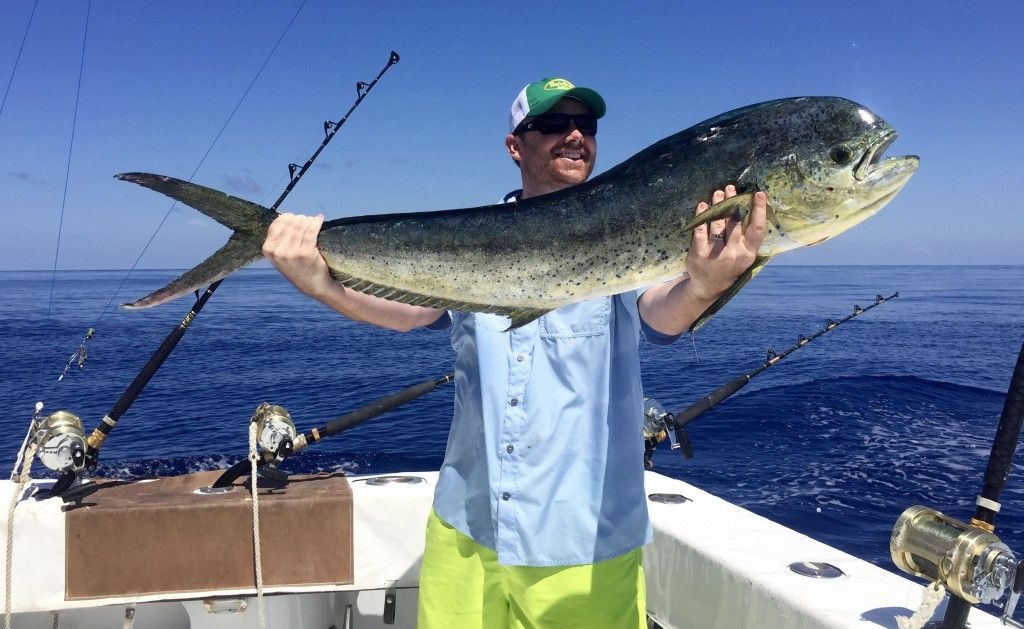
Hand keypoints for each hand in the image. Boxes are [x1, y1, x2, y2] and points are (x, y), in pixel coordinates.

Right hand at [262, 213, 335, 299]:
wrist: (313, 285)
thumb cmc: (298, 267)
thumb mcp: (281, 255)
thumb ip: (279, 239)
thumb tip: (286, 216)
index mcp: (268, 249)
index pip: (278, 223)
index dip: (289, 218)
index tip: (297, 220)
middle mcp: (277, 251)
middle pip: (291, 223)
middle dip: (301, 219)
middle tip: (308, 221)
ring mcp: (291, 253)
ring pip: (301, 226)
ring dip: (309, 220)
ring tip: (314, 221)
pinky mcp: (305, 253)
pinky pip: (311, 231)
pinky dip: (316, 223)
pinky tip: (320, 220)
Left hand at [685, 185, 766, 300]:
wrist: (709, 286)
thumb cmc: (730, 264)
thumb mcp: (744, 254)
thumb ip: (747, 235)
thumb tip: (749, 206)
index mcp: (748, 253)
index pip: (757, 229)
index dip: (759, 210)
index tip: (759, 194)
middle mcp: (734, 254)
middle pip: (735, 222)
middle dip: (733, 202)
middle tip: (730, 188)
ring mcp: (716, 254)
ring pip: (718, 224)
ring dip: (718, 205)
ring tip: (718, 192)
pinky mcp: (699, 254)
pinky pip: (700, 231)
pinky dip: (701, 216)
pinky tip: (702, 205)